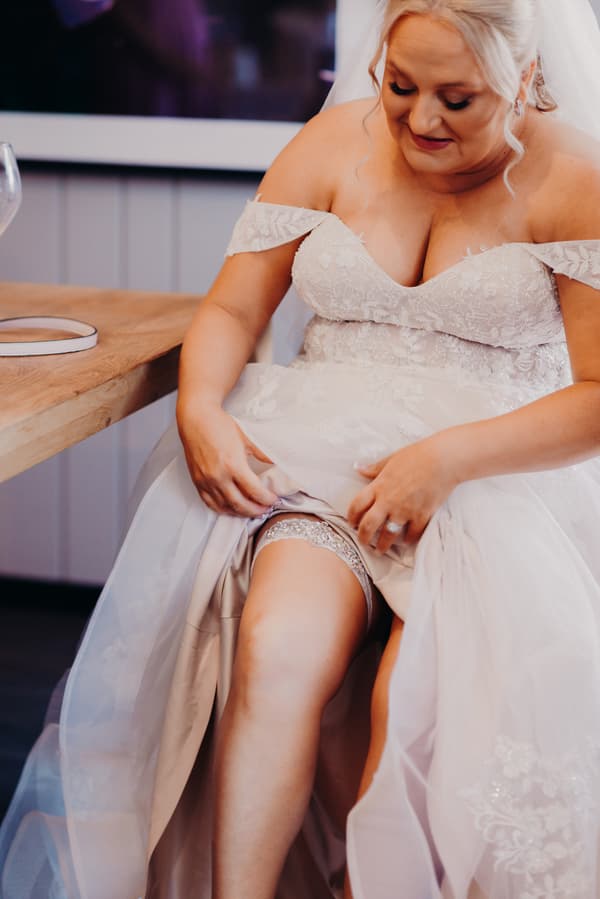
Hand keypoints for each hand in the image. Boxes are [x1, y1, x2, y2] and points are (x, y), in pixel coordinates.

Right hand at [177, 398, 277, 517]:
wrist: (196, 418)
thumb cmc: (220, 425)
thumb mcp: (246, 438)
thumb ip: (262, 454)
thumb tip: (277, 463)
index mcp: (233, 465)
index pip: (254, 491)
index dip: (266, 499)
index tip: (274, 500)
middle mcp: (218, 477)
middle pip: (241, 504)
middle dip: (256, 510)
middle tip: (266, 509)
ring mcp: (206, 481)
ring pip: (225, 507)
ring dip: (241, 513)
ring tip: (252, 511)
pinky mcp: (197, 482)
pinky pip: (210, 503)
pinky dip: (223, 509)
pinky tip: (232, 508)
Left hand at [347, 434, 459, 552]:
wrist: (443, 460)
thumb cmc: (417, 455)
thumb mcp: (391, 460)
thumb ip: (374, 468)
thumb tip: (358, 467)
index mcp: (379, 486)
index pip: (357, 505)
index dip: (351, 517)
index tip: (352, 523)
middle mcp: (388, 501)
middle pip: (368, 525)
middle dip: (363, 537)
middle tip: (363, 542)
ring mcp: (405, 511)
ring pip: (388, 535)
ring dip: (383, 545)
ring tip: (381, 550)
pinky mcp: (421, 516)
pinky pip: (412, 535)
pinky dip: (408, 540)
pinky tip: (405, 541)